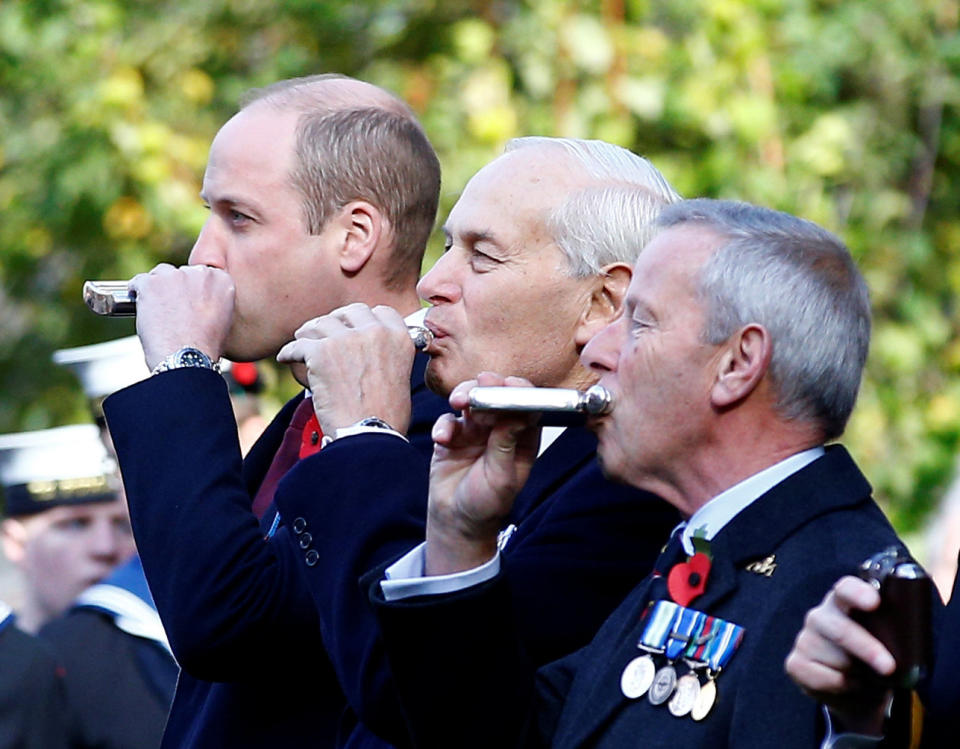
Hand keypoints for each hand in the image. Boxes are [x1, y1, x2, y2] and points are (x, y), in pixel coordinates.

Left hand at [129, 264, 234, 369]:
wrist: (187, 357)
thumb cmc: (205, 347)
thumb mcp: (224, 320)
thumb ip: (213, 301)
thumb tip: (198, 299)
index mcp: (221, 281)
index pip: (203, 273)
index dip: (193, 288)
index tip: (189, 301)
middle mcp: (200, 274)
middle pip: (182, 273)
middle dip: (176, 287)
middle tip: (173, 309)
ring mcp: (175, 277)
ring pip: (160, 275)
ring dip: (157, 288)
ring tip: (157, 311)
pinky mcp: (152, 283)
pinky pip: (139, 281)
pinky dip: (137, 292)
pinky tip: (141, 307)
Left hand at [276, 303, 414, 435]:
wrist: (369, 434)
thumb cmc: (386, 416)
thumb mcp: (400, 375)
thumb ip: (388, 354)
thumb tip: (370, 350)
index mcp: (399, 337)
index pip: (380, 312)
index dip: (364, 320)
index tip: (353, 328)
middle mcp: (375, 332)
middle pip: (349, 312)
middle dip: (337, 321)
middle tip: (326, 335)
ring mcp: (347, 339)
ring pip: (320, 324)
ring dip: (310, 334)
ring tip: (303, 344)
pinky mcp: (321, 352)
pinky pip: (298, 345)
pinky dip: (289, 352)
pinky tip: (286, 357)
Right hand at [424, 372, 539, 575]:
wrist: (457, 522)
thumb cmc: (487, 504)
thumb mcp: (502, 478)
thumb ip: (506, 445)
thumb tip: (516, 414)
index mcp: (521, 438)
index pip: (525, 406)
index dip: (518, 391)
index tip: (508, 385)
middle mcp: (500, 429)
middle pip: (496, 396)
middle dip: (488, 387)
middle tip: (481, 384)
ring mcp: (475, 431)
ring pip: (471, 401)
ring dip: (465, 396)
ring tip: (458, 402)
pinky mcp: (452, 436)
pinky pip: (448, 421)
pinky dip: (443, 426)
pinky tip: (442, 439)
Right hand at [785, 576, 894, 736]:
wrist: (855, 692)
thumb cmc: (874, 660)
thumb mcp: (887, 643)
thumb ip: (893, 633)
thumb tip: (912, 639)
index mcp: (844, 602)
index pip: (846, 589)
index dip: (858, 593)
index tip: (875, 603)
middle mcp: (820, 616)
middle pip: (840, 628)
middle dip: (866, 648)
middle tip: (888, 666)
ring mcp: (805, 639)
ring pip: (834, 658)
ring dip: (856, 673)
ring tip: (867, 677)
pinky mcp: (796, 663)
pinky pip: (821, 678)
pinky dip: (841, 686)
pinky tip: (850, 684)